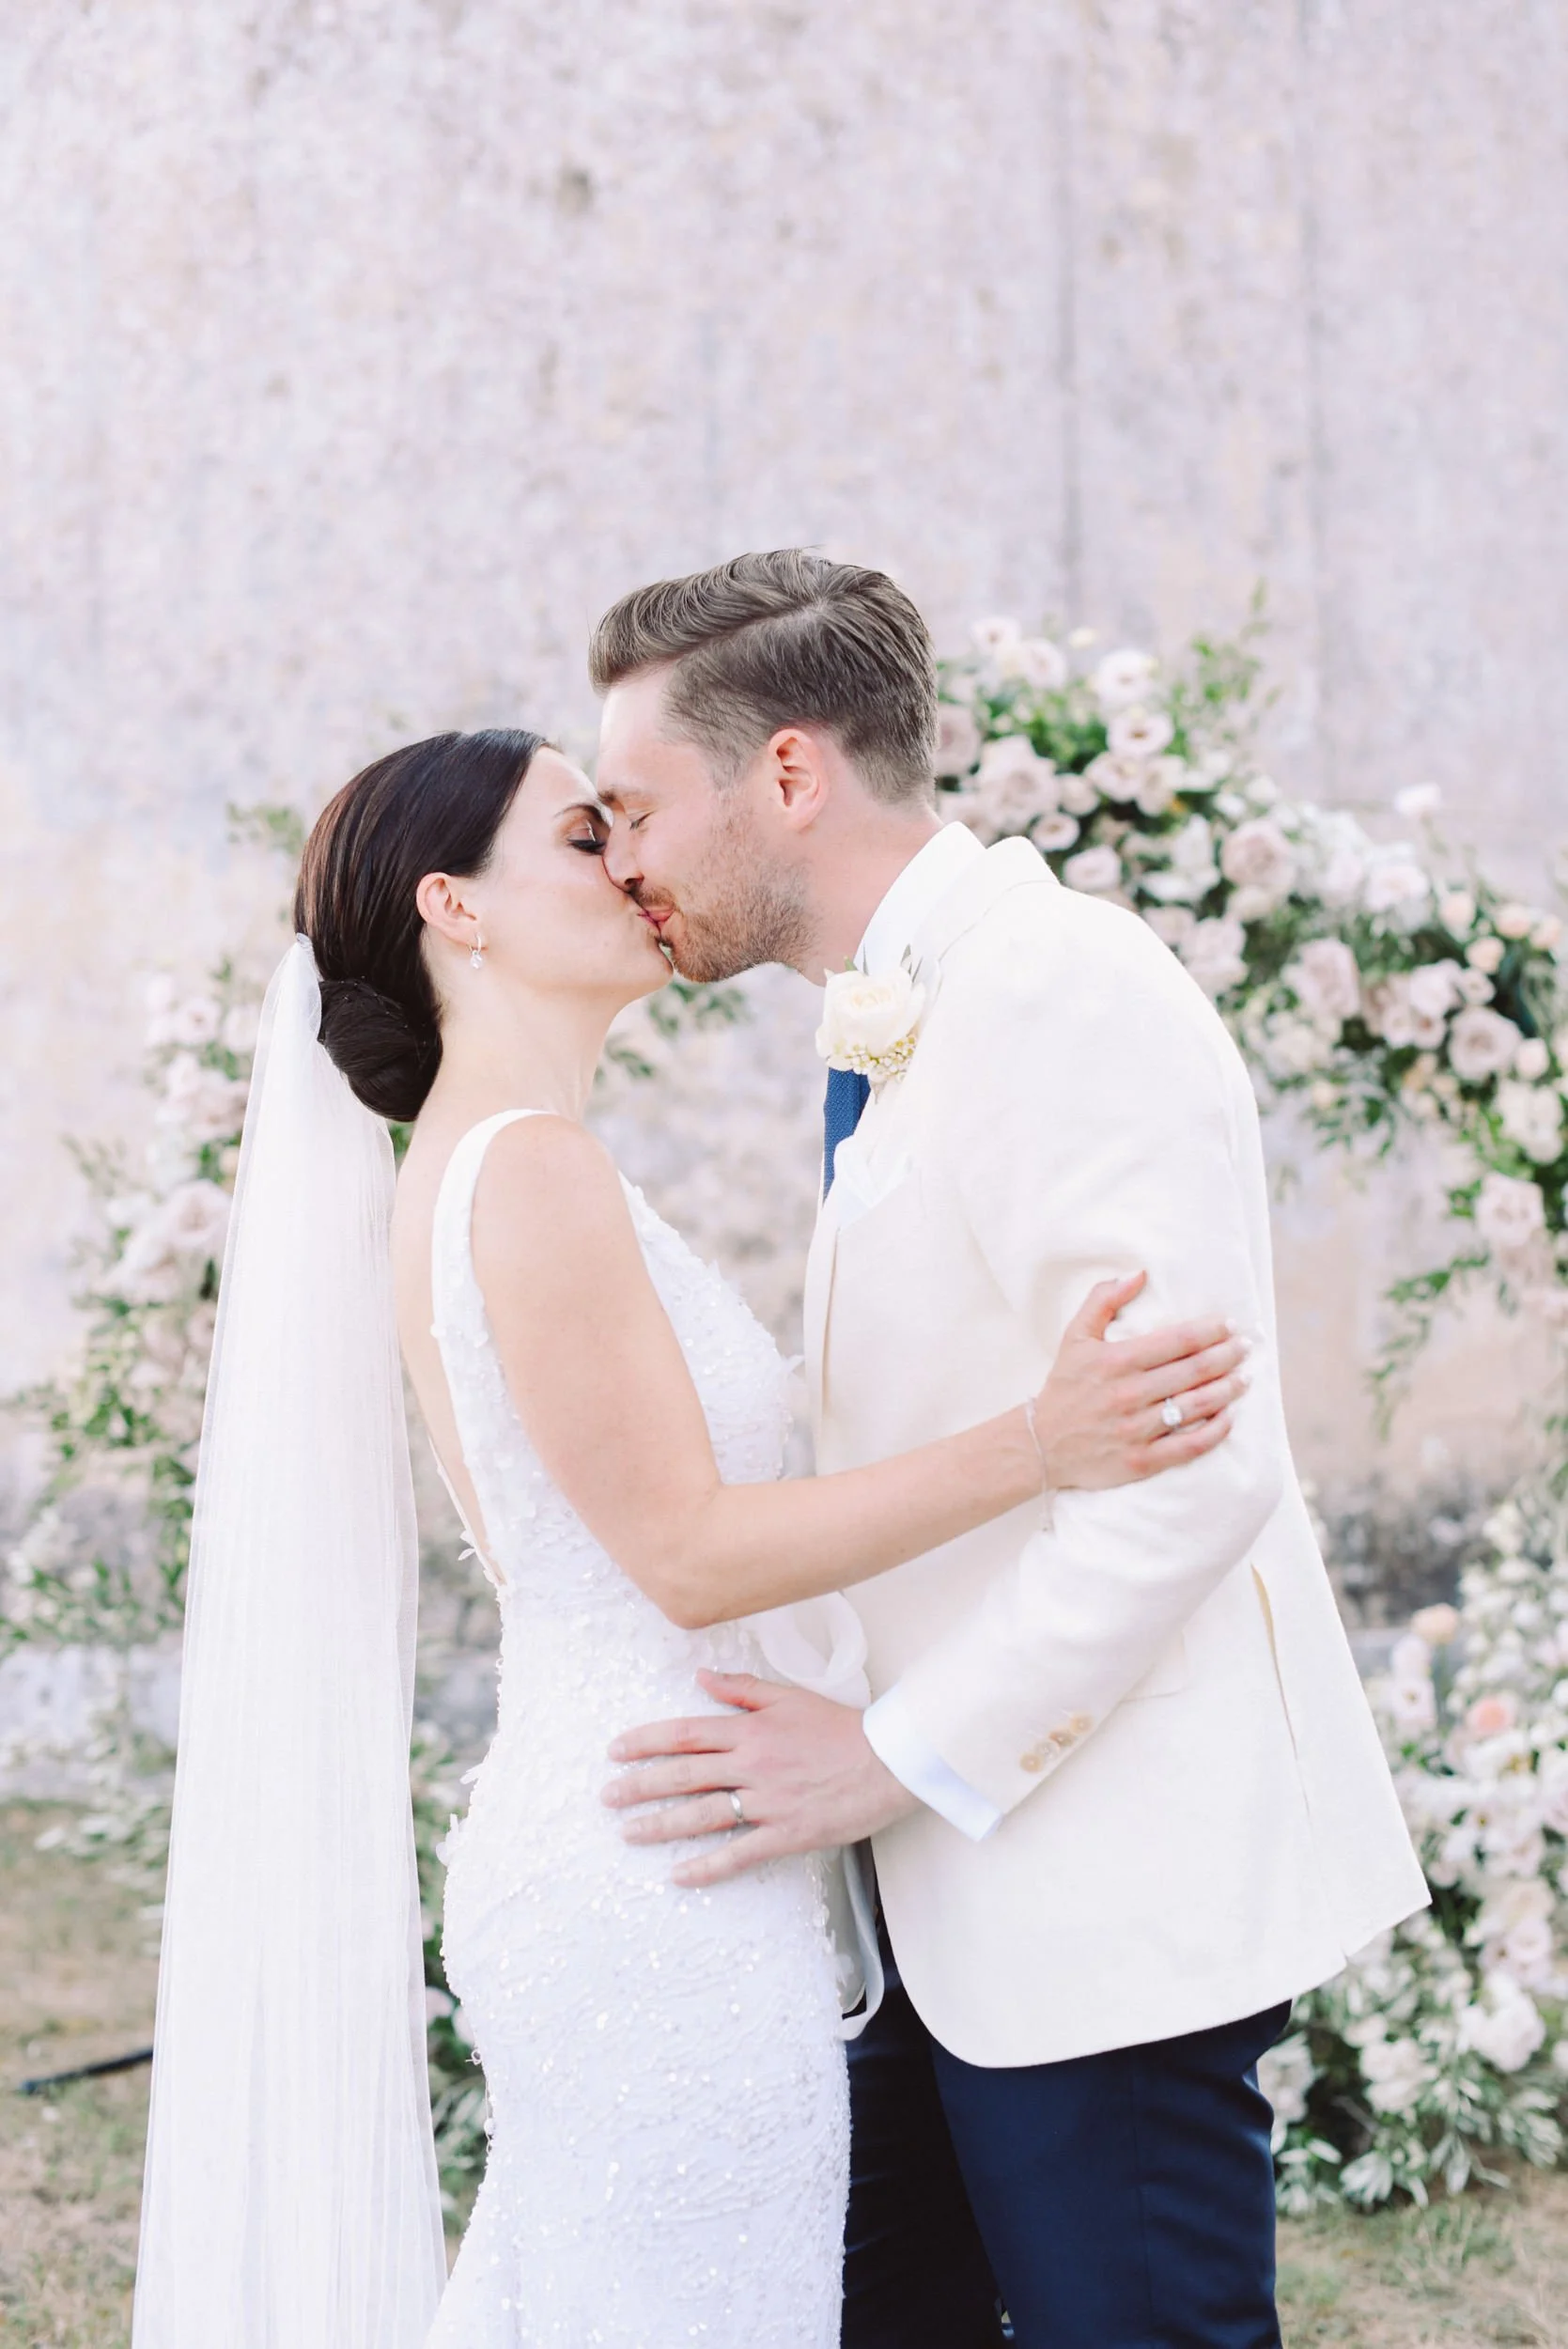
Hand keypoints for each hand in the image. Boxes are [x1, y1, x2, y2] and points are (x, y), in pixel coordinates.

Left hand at [602, 1671, 916, 1886]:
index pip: (686, 1733)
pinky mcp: (786, 1833)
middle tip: (607, 1796)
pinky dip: (707, 1867)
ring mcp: (768, 1802)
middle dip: (640, 1786)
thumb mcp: (790, 1697)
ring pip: (702, 1816)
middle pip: (684, 1775)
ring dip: (660, 1825)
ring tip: (628, 1833)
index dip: (646, 1742)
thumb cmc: (842, 1728)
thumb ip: (742, 1690)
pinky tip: (679, 1875)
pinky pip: (738, 1854)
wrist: (889, 1761)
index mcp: (751, 1730)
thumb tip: (701, 1677)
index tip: (616, 1751)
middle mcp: (752, 1765)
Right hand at [1034, 1271, 1251, 1490]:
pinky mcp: (1141, 1461)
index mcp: (1116, 1361)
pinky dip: (1216, 1431)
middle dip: (1228, 1356)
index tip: (1230, 1324)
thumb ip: (1103, 1300)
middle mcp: (1128, 1394)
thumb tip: (1139, 1274)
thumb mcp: (1075, 1336)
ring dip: (1228, 1389)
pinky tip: (1229, 1416)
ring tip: (1246, 1377)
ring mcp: (1136, 1430)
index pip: (1177, 1341)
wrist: (1041, 1444)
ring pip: (1197, 1406)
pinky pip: (1190, 1445)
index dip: (1211, 1331)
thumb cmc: (1064, 1386)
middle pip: (1194, 1371)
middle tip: (1247, 1347)